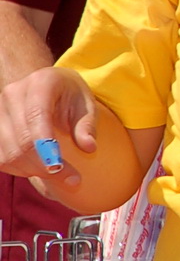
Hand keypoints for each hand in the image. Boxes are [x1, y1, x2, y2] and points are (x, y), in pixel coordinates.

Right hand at [0, 67, 100, 191]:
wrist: (46, 84)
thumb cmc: (70, 94)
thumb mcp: (86, 103)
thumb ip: (87, 125)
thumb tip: (89, 147)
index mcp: (40, 83)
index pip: (36, 117)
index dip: (46, 146)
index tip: (60, 167)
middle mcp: (14, 94)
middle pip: (22, 140)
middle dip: (44, 165)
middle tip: (69, 177)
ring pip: (8, 153)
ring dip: (32, 170)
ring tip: (56, 170)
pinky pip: (1, 157)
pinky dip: (19, 169)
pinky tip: (38, 167)